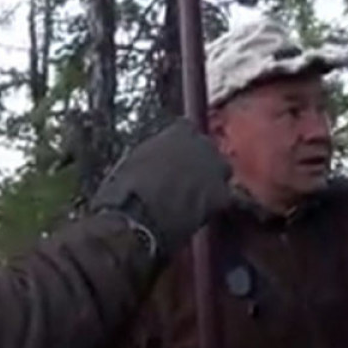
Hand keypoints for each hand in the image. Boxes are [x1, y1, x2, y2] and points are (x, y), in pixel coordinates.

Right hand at [89, 118, 232, 258]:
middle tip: (187, 178)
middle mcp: (201, 143)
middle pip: (207, 148)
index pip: (187, 129)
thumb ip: (152, 155)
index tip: (174, 156)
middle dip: (199, 160)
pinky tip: (201, 214)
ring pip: (221, 170)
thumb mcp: (133, 161)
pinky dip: (214, 204)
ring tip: (196, 196)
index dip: (180, 145)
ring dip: (211, 179)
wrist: (136, 218)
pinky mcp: (222, 194)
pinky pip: (223, 196)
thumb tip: (155, 163)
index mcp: (177, 131)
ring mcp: (215, 168)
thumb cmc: (124, 190)